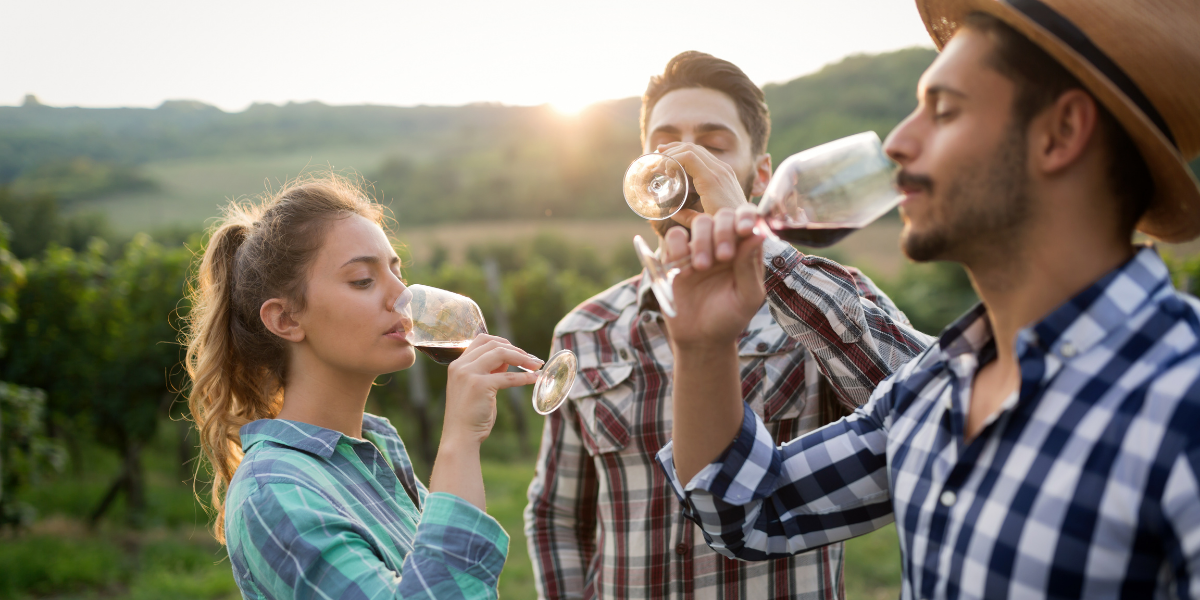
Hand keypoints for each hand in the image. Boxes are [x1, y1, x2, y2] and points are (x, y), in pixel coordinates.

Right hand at [442, 334, 540, 446]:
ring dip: (522, 358)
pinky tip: (534, 379)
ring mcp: (469, 374)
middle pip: (493, 344)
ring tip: (536, 365)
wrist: (460, 437)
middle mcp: (461, 365)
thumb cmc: (470, 415)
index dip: (502, 342)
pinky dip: (524, 376)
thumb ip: (488, 371)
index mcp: (457, 364)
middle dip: (516, 349)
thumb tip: (508, 359)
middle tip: (532, 359)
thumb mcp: (477, 387)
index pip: (482, 340)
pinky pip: (508, 376)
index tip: (518, 351)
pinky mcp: (480, 385)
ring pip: (501, 353)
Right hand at [656, 142, 749, 225]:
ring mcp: (725, 169)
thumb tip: (671, 211)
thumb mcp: (703, 223)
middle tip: (657, 159)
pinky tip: (681, 159)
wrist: (747, 224)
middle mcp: (720, 170)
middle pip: (692, 148)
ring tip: (664, 154)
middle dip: (672, 151)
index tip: (662, 171)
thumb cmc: (726, 226)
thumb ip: (686, 217)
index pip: (689, 156)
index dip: (671, 159)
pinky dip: (691, 154)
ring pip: (699, 149)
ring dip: (680, 149)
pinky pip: (706, 156)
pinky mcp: (727, 171)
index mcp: (712, 181)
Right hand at [663, 207, 764, 348]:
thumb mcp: (747, 297)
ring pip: (700, 222)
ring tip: (702, 267)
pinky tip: (683, 268)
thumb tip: (757, 234)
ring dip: (702, 241)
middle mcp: (723, 243)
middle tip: (723, 257)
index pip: (748, 219)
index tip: (744, 230)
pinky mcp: (676, 256)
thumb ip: (750, 266)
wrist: (701, 339)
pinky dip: (677, 246)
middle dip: (723, 232)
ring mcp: (699, 248)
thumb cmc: (729, 318)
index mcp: (745, 250)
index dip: (746, 217)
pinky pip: (674, 236)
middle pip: (723, 216)